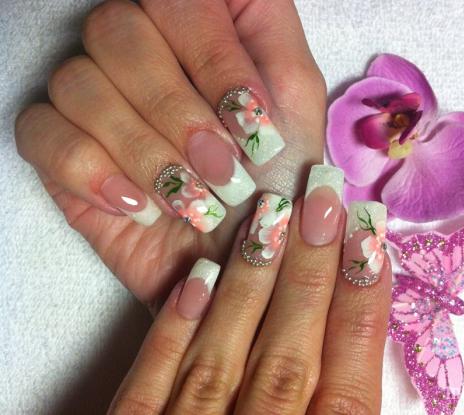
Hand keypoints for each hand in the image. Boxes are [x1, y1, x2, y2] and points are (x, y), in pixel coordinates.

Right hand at [14, 0, 325, 306]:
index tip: (250, 122)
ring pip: (78, 84)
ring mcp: (95, 96)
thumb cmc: (275, 179)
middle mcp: (140, 49)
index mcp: (197, 28)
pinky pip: (42, 133)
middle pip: (117, 32)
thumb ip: (272, 39)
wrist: (241, 256)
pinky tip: (140, 206)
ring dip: (144, 152)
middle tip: (224, 171)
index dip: (214, 59)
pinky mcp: (61, 147)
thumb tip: (226, 1)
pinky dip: (93, 173)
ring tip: (190, 200)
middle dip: (177, 113)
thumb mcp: (297, 105)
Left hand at [108, 189, 391, 413]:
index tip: (370, 236)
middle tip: (323, 198)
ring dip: (248, 285)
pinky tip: (196, 274)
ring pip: (221, 361)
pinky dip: (173, 331)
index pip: (351, 386)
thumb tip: (356, 322)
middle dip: (310, 273)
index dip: (362, 305)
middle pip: (288, 359)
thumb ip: (341, 402)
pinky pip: (149, 390)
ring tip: (267, 215)